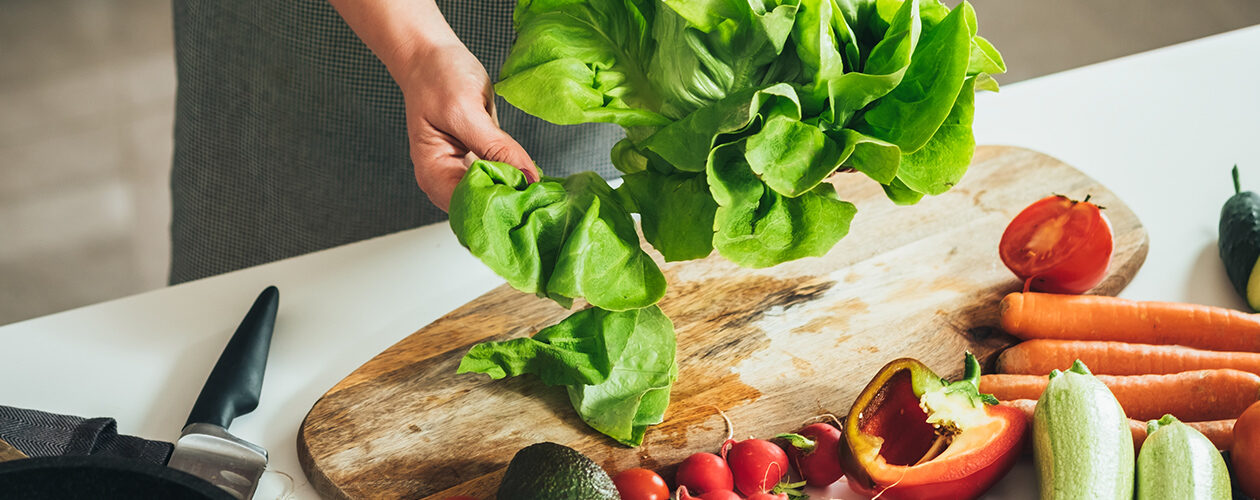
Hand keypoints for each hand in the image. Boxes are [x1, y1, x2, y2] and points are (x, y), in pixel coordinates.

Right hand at [395, 42, 538, 210]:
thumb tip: (529, 177)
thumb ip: (497, 148)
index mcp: (433, 175)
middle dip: (512, 204)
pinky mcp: (480, 159)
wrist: (431, 54)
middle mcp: (447, 180)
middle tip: (545, 198)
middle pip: (483, 207)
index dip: (500, 207)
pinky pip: (502, 176)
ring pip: (496, 195)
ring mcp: (464, 171)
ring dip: (518, 192)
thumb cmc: (436, 78)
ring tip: (545, 192)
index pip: (470, 207)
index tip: (530, 198)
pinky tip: (535, 176)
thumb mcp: (465, 111)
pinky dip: (518, 177)